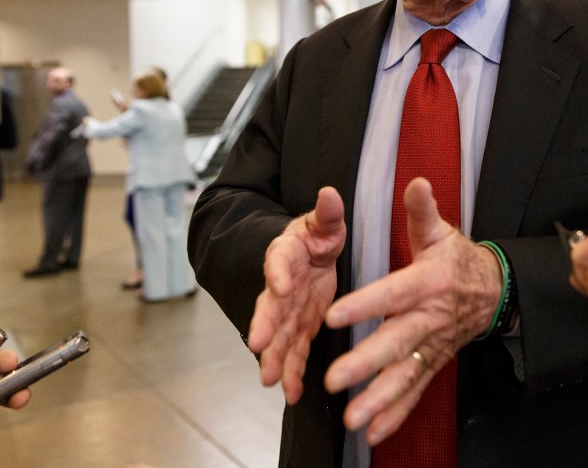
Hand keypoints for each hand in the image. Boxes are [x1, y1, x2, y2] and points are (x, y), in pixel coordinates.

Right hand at [247, 186, 346, 404]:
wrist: (313, 252)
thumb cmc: (318, 234)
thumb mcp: (326, 221)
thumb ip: (328, 212)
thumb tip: (329, 193)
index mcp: (286, 253)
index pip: (279, 261)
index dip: (278, 274)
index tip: (280, 287)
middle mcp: (282, 284)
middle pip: (271, 305)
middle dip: (265, 325)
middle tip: (258, 345)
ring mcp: (290, 308)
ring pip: (280, 334)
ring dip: (274, 357)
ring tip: (269, 380)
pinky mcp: (301, 325)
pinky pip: (295, 350)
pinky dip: (293, 371)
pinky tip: (292, 393)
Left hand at [322, 177, 501, 445]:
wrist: (494, 291)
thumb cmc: (458, 260)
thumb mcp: (441, 232)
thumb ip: (422, 211)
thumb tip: (415, 182)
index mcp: (427, 283)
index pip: (392, 294)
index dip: (364, 305)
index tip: (334, 314)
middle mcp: (429, 319)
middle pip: (396, 343)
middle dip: (366, 363)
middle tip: (334, 379)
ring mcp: (432, 346)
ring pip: (404, 375)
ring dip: (378, 399)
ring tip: (352, 418)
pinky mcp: (433, 363)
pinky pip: (416, 392)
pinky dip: (396, 415)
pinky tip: (372, 433)